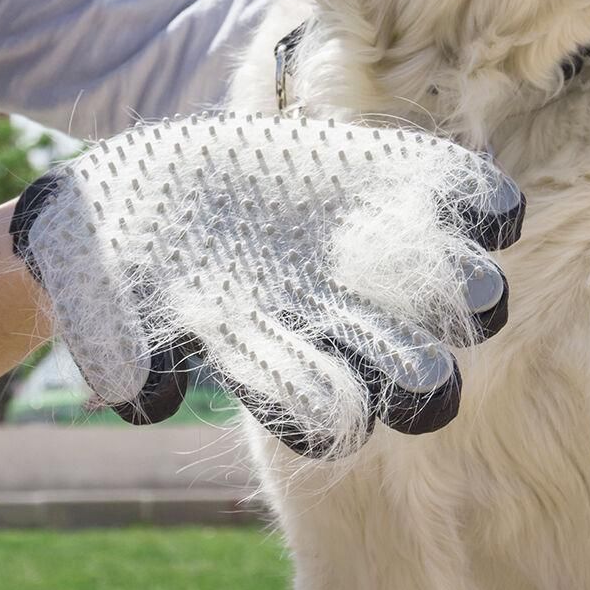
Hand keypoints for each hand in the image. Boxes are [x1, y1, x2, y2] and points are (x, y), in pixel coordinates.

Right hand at [11, 112, 522, 458]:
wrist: (152, 180)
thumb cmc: (123, 248)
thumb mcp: (99, 290)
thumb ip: (114, 338)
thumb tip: (147, 390)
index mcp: (275, 357)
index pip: (326, 412)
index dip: (338, 410)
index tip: (340, 403)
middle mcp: (340, 317)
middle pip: (413, 376)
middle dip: (425, 379)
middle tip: (429, 369)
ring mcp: (375, 247)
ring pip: (458, 297)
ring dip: (472, 292)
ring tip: (472, 278)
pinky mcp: (392, 177)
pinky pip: (462, 195)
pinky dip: (484, 203)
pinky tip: (490, 205)